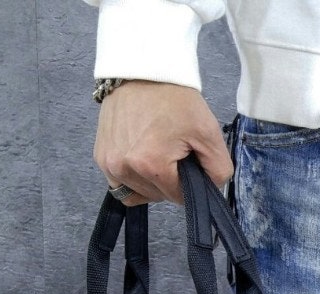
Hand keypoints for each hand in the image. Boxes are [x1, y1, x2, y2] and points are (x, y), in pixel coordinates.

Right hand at [94, 80, 233, 204]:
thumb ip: (218, 170)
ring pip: (138, 192)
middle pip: (158, 196)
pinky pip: (119, 184)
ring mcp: (108, 163)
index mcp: (150, 166)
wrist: (143, 70)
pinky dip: (133, 177)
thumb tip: (211, 191)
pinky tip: (142, 156)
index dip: (190, 183)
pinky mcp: (100, 156)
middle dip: (171, 180)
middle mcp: (123, 168)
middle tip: (174, 150)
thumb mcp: (209, 133)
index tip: (190, 159)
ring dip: (151, 181)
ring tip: (157, 151)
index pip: (178, 197)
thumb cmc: (176, 99)